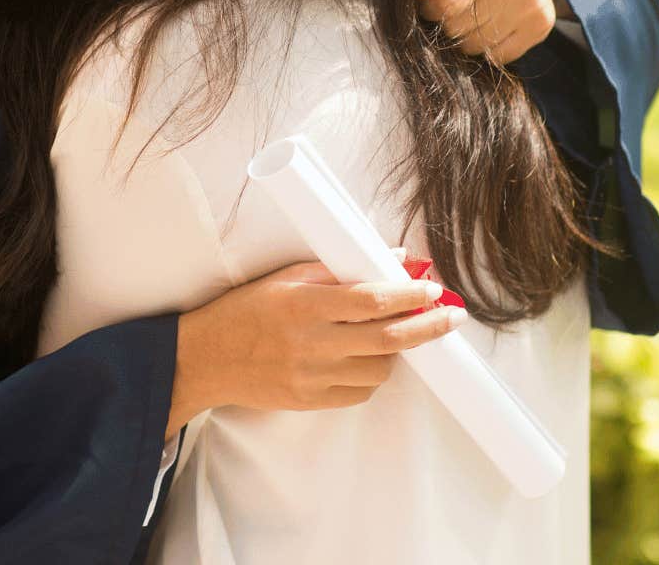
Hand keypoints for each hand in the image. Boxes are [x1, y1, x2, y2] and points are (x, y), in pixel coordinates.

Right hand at [167, 251, 466, 436]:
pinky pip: (360, 392)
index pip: (371, 301)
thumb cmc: (246, 309)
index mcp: (304, 305)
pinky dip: (372, 374)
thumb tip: (392, 256)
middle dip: (428, 327)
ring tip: (394, 334)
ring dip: (397, 351)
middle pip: (388, 340)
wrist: (206, 359)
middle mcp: (310, 343)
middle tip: (452, 317)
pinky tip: (367, 357)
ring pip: (379, 370)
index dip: (408, 296)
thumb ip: (339, 268)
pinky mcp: (310, 401)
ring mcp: (311, 377)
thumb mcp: (286, 277)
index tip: (432, 289)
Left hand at [415, 0, 555, 65]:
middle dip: (447, 22)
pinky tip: (489, 27)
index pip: (446, 1)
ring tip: (471, 16)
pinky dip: (487, 48)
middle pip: (458, 26)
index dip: (430, 8)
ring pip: (475, 45)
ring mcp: (532, 7)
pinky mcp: (541, 27)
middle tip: (453, 9)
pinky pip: (498, 57)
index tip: (431, 4)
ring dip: (465, 37)